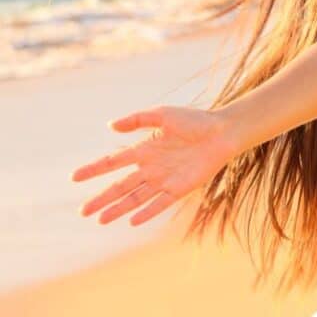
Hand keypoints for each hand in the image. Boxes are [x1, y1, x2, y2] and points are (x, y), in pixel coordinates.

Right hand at [70, 105, 239, 225]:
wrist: (222, 132)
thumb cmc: (195, 121)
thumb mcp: (163, 115)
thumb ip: (137, 120)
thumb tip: (110, 126)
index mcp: (145, 150)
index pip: (114, 162)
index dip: (94, 169)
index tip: (75, 177)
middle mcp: (152, 167)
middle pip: (121, 186)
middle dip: (102, 198)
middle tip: (83, 211)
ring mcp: (165, 179)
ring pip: (136, 198)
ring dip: (118, 209)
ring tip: (100, 220)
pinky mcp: (180, 188)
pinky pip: (160, 203)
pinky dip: (146, 212)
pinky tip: (132, 221)